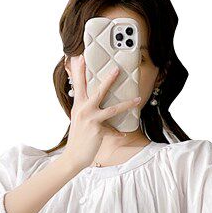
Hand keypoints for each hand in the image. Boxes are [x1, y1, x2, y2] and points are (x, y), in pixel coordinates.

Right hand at [61, 54, 141, 170]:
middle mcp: (83, 109)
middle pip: (98, 91)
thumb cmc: (78, 137)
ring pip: (112, 109)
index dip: (78, 70)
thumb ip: (84, 107)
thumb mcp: (78, 119)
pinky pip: (112, 130)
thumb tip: (93, 99)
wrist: (73, 156)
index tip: (79, 56)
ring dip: (127, 104)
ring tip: (138, 99)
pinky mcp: (97, 130)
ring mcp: (91, 120)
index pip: (78, 84)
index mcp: (78, 105)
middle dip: (108, 79)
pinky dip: (118, 133)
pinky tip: (124, 135)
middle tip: (117, 69)